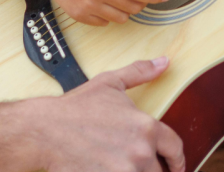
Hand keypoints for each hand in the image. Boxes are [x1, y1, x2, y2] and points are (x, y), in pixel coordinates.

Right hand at [33, 57, 185, 171]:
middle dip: (151, 170)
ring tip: (120, 166)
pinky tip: (106, 170)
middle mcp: (140, 152)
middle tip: (137, 164)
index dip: (178, 159)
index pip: (175, 149)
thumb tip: (163, 62)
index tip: (176, 165)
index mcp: (146, 127)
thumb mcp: (110, 83)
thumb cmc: (75, 109)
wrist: (45, 131)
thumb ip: (140, 73)